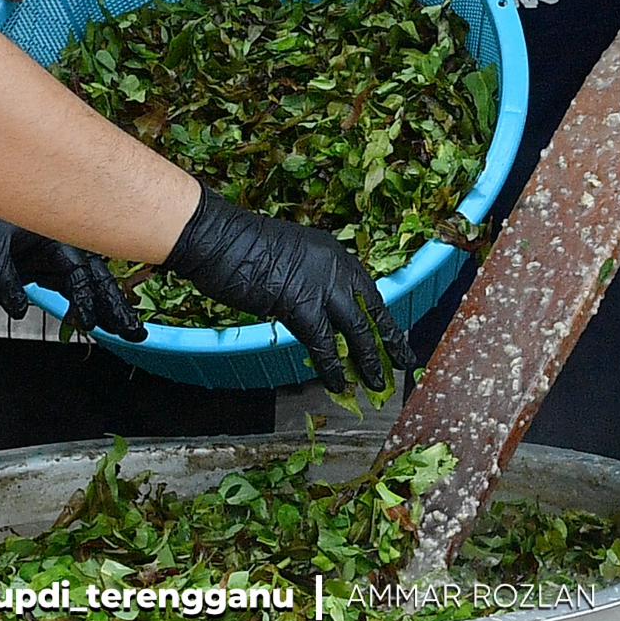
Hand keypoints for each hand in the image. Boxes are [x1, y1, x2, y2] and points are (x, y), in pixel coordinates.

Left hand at [0, 189, 145, 339]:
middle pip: (96, 277)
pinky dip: (88, 299)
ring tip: (128, 329)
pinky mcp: (44, 263)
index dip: (86, 299)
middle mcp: (59, 244)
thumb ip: (4, 282)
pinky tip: (101, 317)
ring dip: (109, 304)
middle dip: (116, 304)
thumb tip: (20, 309)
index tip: (90, 323)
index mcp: (51, 235)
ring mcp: (54, 253)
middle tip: (135, 331)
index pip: (78, 272)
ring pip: (91, 280)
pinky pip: (73, 282)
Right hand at [161, 188, 412, 390]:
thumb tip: (314, 313)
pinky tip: (339, 383)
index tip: (394, 335)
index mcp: (332, 252)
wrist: (216, 236)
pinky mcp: (301, 303)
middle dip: (389, 340)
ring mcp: (319, 283)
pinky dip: (332, 366)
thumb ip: (305, 281)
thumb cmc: (239, 247)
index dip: (381, 316)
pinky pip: (324, 343)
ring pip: (356, 328)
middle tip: (403, 362)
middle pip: (371, 308)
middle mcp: (333, 264)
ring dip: (368, 359)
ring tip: (376, 383)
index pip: (366, 289)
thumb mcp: (286, 259)